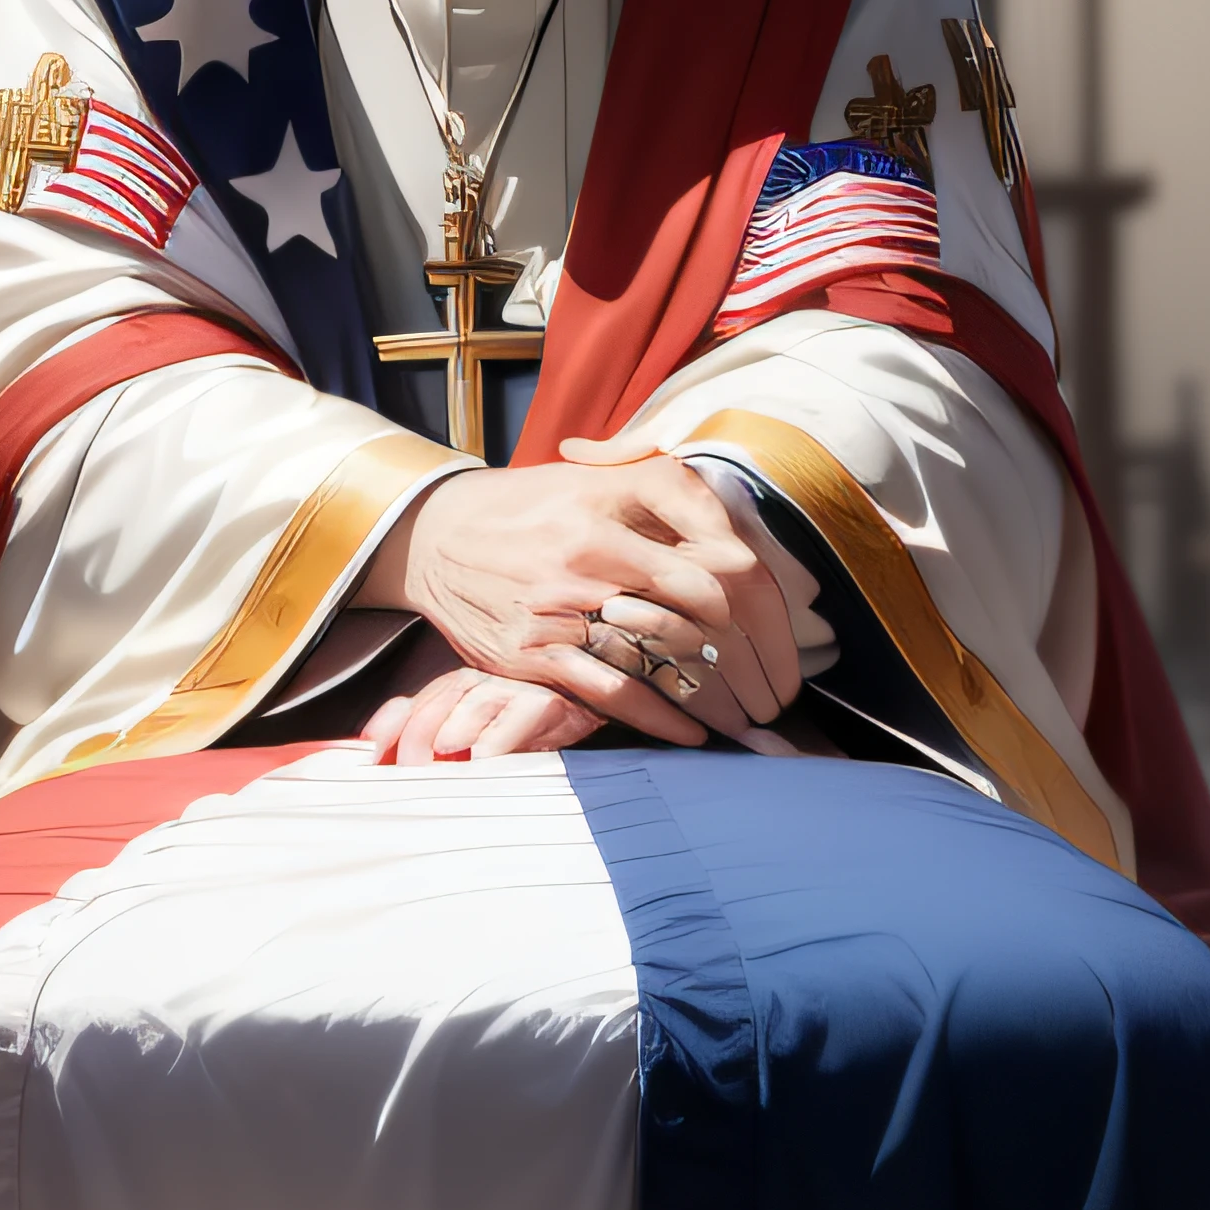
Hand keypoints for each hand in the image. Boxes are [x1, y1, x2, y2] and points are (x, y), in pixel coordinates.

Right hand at [361, 452, 803, 744]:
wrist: (434, 534)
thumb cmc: (530, 505)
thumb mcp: (596, 476)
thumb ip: (664, 490)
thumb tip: (733, 526)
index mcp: (610, 509)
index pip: (708, 562)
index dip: (757, 603)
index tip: (775, 629)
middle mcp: (587, 557)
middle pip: (694, 617)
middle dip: (746, 660)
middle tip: (773, 689)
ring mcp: (557, 609)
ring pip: (655, 660)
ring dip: (712, 698)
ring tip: (745, 718)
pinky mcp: (532, 654)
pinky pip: (610, 693)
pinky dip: (659, 719)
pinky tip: (692, 734)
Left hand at [361, 668, 600, 764]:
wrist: (581, 703)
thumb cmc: (519, 721)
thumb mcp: (471, 731)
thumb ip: (429, 733)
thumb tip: (377, 750)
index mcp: (452, 689)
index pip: (408, 707)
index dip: (385, 730)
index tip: (368, 757)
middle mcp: (477, 684)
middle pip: (435, 707)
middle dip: (418, 741)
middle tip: (411, 773)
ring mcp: (509, 691)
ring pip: (473, 704)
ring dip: (456, 730)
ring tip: (445, 752)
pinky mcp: (542, 703)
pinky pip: (515, 721)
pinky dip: (497, 741)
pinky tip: (485, 761)